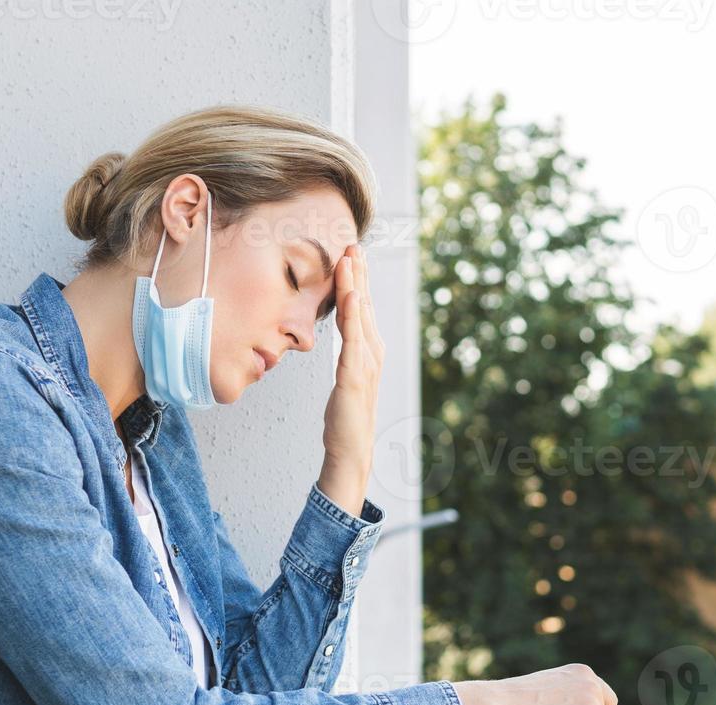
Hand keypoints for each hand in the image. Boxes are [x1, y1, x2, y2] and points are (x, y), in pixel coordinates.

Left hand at [317, 243, 384, 515]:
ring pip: (359, 314)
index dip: (356, 281)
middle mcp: (372, 351)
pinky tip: (350, 294)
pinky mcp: (355, 373)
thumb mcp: (345, 380)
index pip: (360, 309)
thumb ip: (347, 356)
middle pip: (364, 304)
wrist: (351, 449)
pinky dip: (352, 313)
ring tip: (351, 259)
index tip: (351, 256)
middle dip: (359, 274)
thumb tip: (343, 338)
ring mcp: (366, 361)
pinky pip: (353, 337)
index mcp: (368, 351)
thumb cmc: (345, 418)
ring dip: (355, 284)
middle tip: (353, 244)